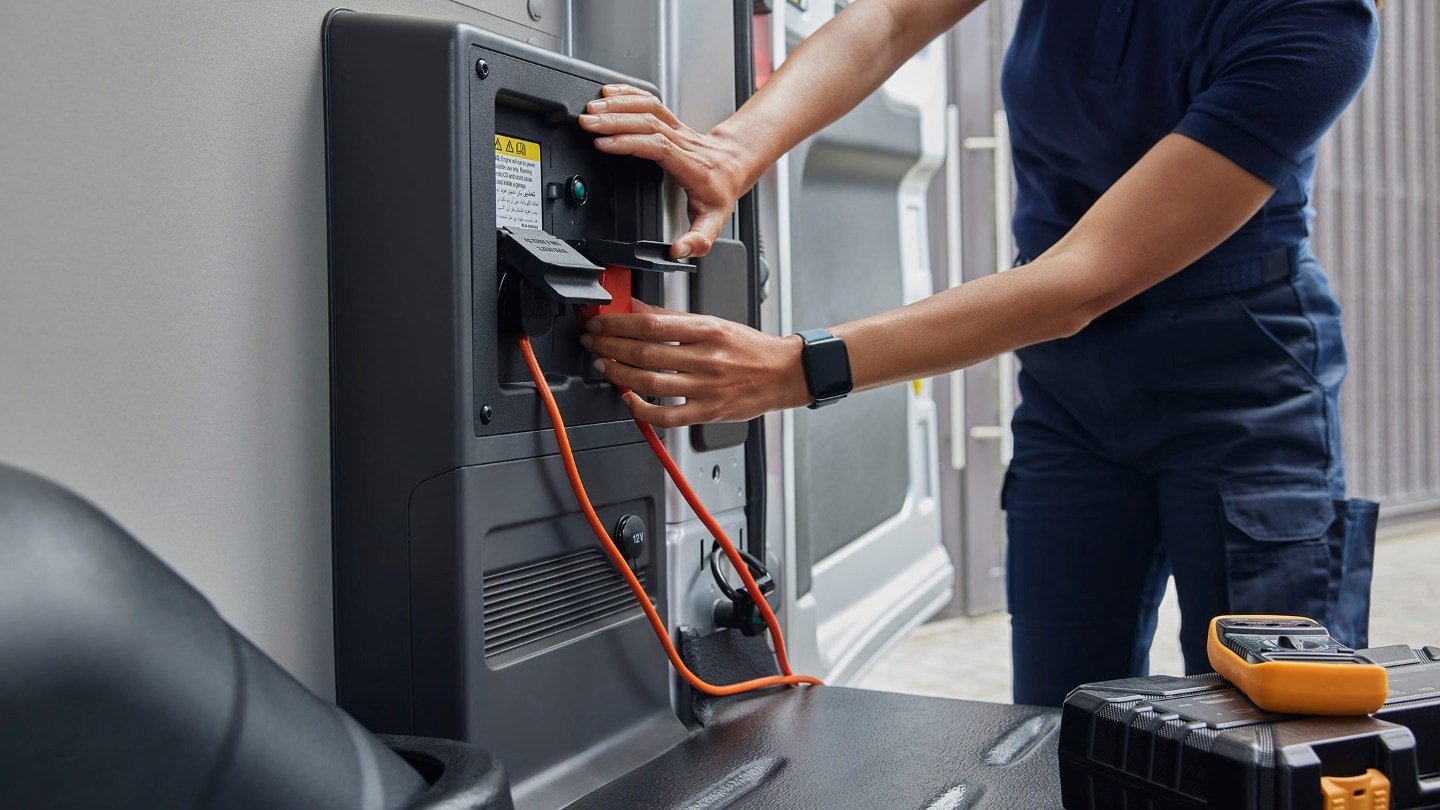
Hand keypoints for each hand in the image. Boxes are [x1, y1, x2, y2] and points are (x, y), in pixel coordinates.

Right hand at [579, 85, 749, 258]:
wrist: (736, 165)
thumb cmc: (721, 191)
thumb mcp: (714, 221)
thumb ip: (698, 240)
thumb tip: (678, 252)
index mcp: (690, 165)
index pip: (658, 146)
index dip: (630, 141)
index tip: (604, 143)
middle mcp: (682, 141)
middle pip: (647, 122)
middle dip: (614, 119)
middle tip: (587, 122)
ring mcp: (676, 128)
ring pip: (648, 107)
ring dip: (618, 104)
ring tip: (591, 108)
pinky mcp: (670, 120)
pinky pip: (649, 100)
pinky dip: (628, 93)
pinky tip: (609, 92)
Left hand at [581, 300, 811, 426]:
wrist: (784, 374)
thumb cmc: (750, 349)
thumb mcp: (714, 323)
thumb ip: (674, 319)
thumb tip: (637, 309)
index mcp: (708, 330)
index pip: (652, 324)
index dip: (619, 324)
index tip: (601, 323)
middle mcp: (707, 359)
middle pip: (646, 353)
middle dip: (611, 347)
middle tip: (593, 343)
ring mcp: (707, 388)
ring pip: (651, 383)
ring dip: (619, 374)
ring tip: (603, 366)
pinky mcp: (708, 412)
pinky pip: (667, 416)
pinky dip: (642, 409)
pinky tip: (628, 399)